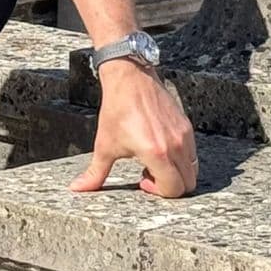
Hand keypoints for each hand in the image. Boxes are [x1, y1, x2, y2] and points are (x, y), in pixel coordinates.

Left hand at [70, 60, 196, 198]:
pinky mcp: (186, 125)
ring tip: (155, 162)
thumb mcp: (104, 145)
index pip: (173, 189)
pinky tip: (160, 149)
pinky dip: (181, 159)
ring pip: (192, 169)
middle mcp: (175, 145)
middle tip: (149, 175)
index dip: (158, 192)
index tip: (142, 180)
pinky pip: (192, 153)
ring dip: (177, 173)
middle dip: (169, 186)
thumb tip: (78, 188)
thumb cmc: (117, 111)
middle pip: (188, 183)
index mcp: (156, 153)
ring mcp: (183, 135)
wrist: (130, 79)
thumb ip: (95, 173)